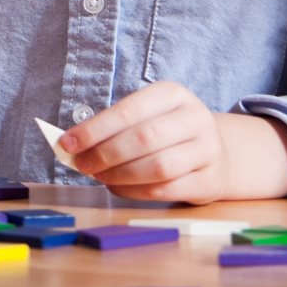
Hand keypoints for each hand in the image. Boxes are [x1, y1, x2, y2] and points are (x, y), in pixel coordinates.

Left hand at [59, 81, 231, 203]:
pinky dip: (135, 192)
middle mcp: (195, 117)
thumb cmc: (169, 134)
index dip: (96, 128)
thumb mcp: (148, 117)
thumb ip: (114, 128)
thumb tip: (73, 144)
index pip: (130, 110)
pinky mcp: (209, 180)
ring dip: (120, 176)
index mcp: (174, 94)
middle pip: (144, 138)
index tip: (68, 144)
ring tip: (100, 177)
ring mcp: (207, 149)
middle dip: (106, 154)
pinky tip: (119, 188)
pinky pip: (166, 190)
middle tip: (82, 165)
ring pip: (158, 167)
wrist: (218, 153)